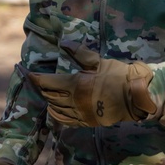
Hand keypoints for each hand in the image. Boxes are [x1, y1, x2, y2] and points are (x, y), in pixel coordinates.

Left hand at [28, 44, 155, 126]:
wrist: (136, 97)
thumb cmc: (118, 76)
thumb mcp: (99, 62)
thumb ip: (79, 53)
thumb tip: (64, 42)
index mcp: (76, 84)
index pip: (48, 82)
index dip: (36, 78)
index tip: (28, 73)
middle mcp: (75, 101)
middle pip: (49, 96)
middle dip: (42, 88)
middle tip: (39, 81)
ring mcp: (80, 113)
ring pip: (55, 109)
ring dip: (48, 101)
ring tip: (47, 94)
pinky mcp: (87, 122)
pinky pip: (65, 120)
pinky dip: (57, 114)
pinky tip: (55, 109)